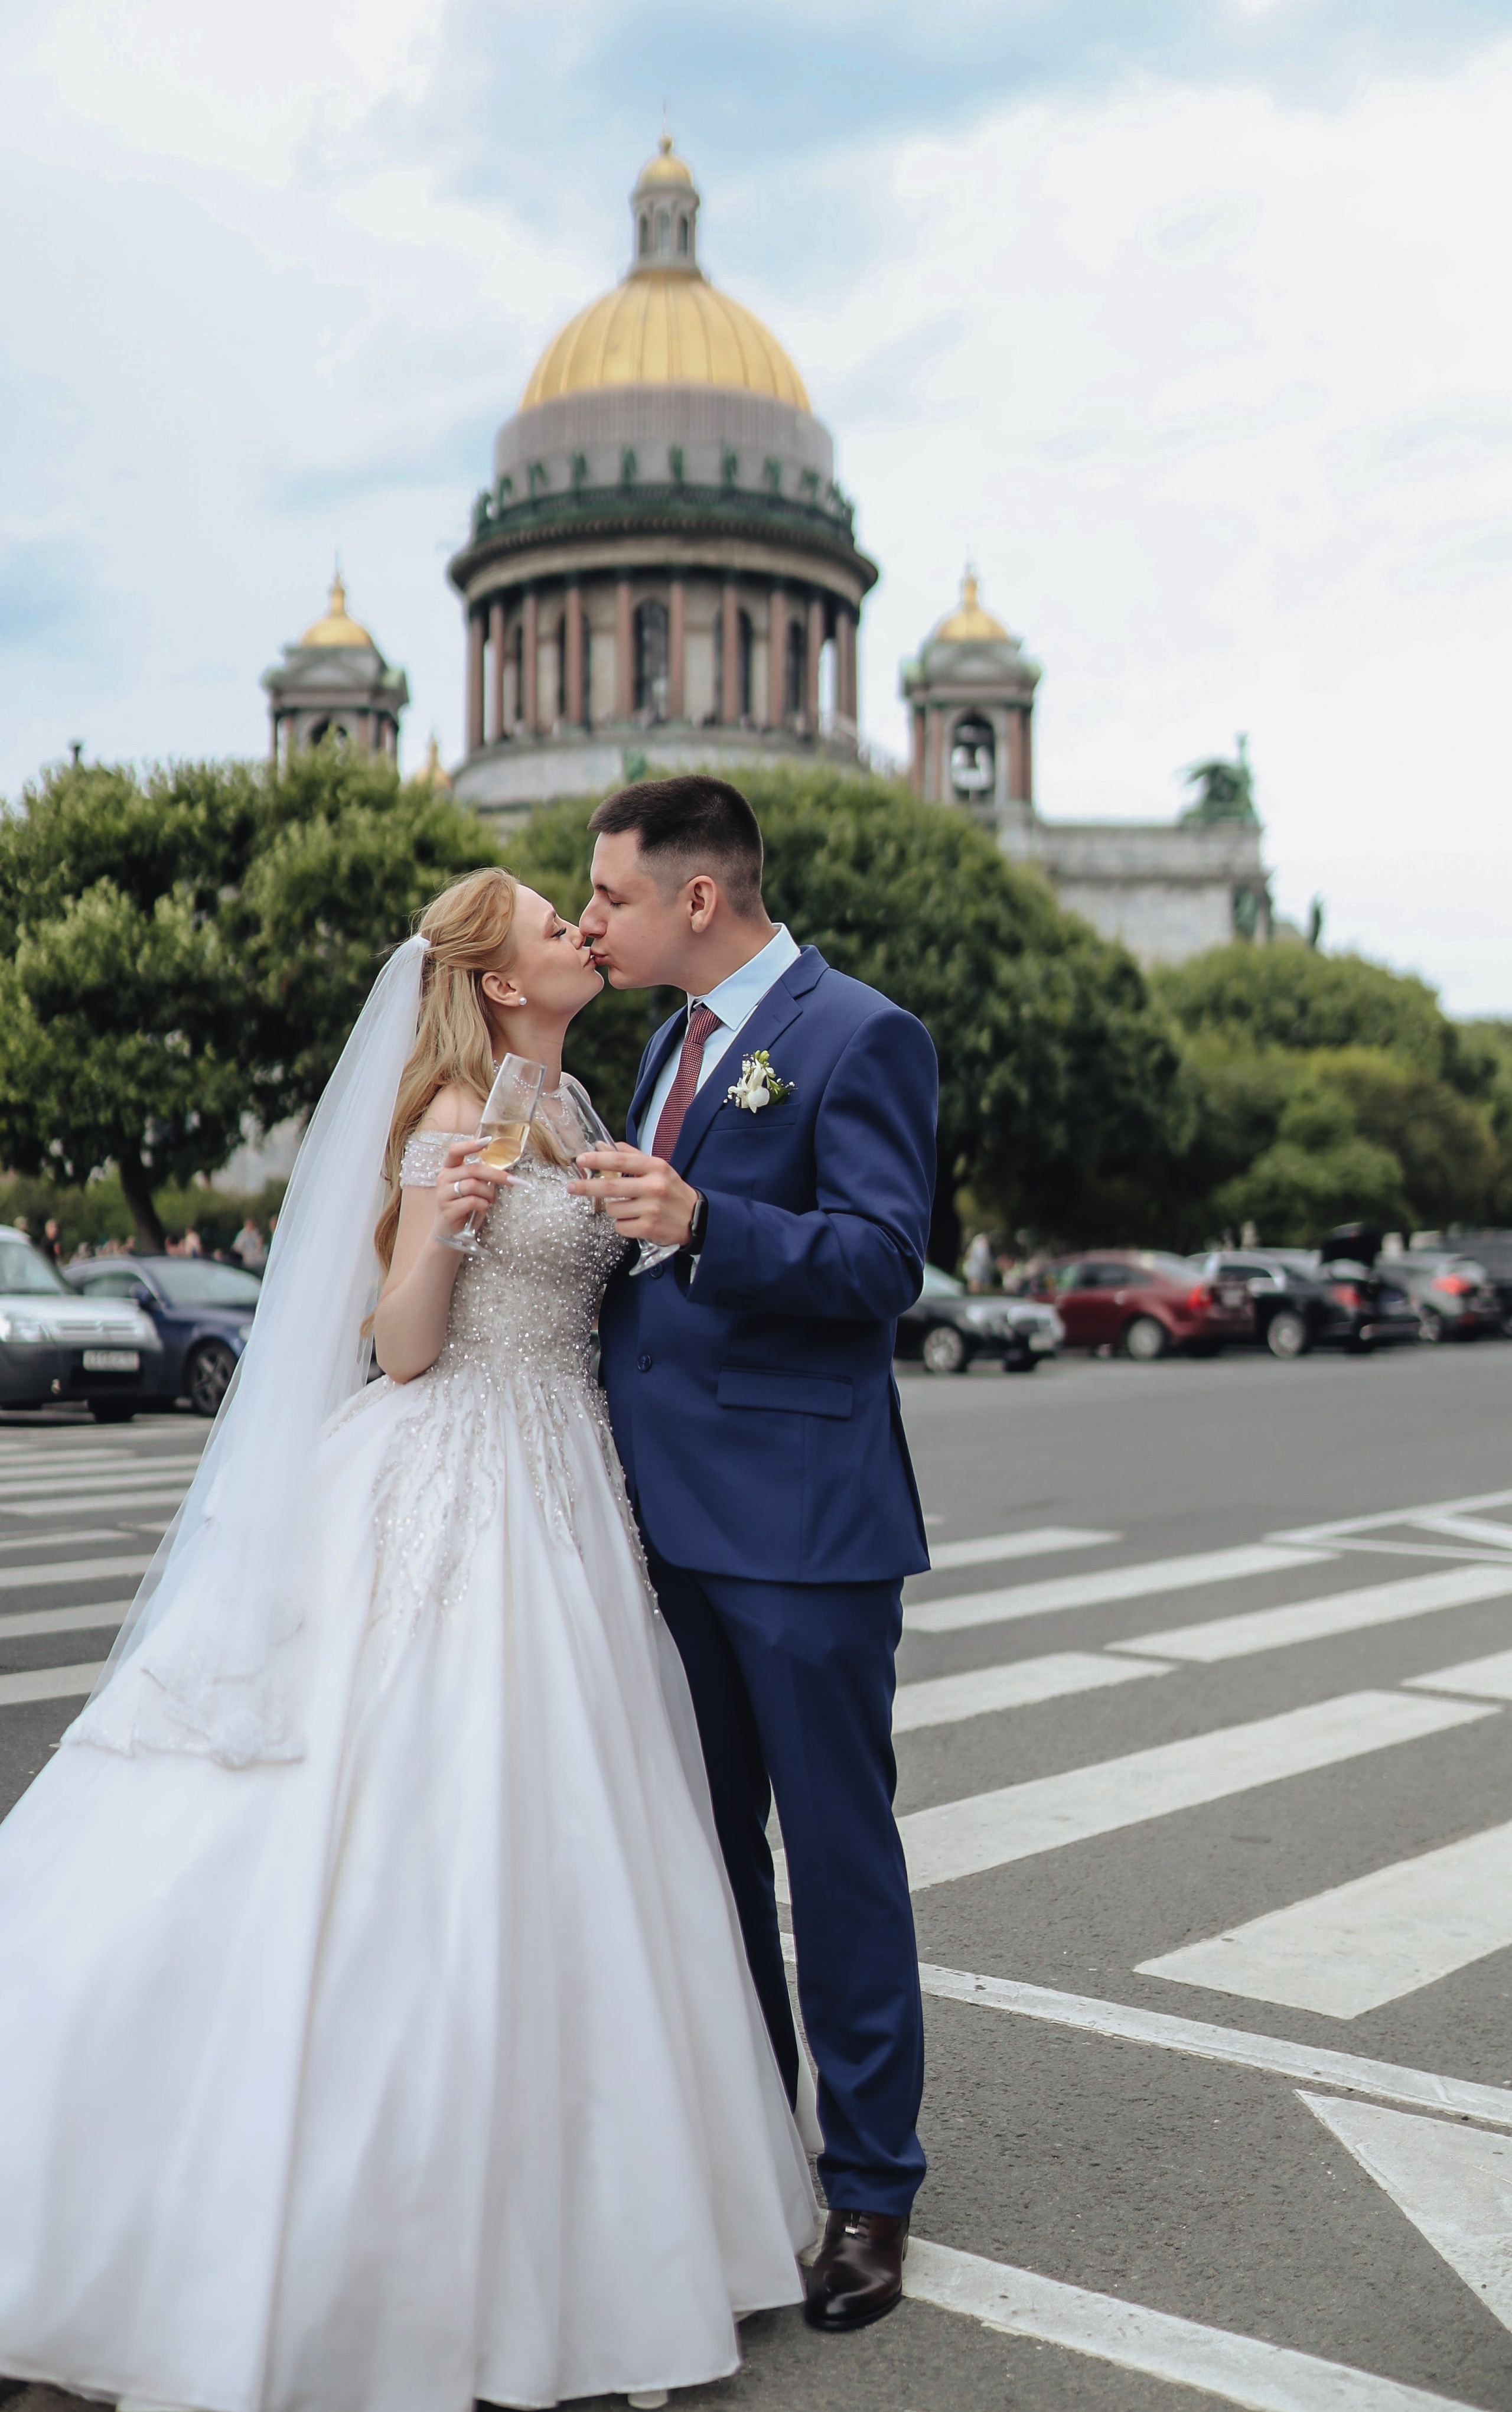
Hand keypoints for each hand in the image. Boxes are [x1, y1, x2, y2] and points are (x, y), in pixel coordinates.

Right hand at [431, 1137, 515, 1243]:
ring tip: (490, 1201)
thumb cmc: (464, 1208)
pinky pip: (473, 1202)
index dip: (470, 1145)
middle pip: (473, 1169)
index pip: (455, 1151)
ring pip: (474, 1185)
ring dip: (489, 1194)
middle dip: (497, 1175)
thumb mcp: (471, 1189)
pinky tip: (483, 1209)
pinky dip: (484, 1205)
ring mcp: (443, 1194)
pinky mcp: (448, 1209)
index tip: (488, 1141)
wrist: (449, 1233)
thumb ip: (480, 1177)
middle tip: (513, 1181)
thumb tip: (502, 1169)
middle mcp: (443, 1178)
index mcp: (449, 1169)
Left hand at [569, 1144, 698, 1246]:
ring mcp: (652, 1209)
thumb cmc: (671, 1190)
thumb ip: (631, 1156)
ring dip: (613, 1209)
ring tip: (627, 1208)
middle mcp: (654, 1187)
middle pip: (611, 1187)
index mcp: (656, 1167)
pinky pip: (620, 1227)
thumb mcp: (657, 1167)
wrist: (695, 1218)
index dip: (599, 1159)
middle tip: (571, 1187)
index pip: (621, 1160)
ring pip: (613, 1209)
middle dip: (587, 1187)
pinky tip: (634, 1220)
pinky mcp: (649, 1228)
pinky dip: (622, 1225)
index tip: (581, 1160)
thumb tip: (602, 1145)